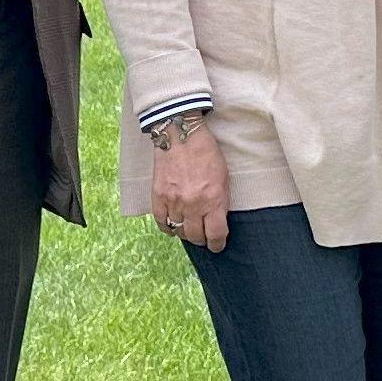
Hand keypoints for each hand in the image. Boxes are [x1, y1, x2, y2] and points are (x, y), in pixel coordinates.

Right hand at [148, 118, 231, 253]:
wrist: (180, 135)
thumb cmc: (206, 153)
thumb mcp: (223, 178)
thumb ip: (220, 201)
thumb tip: (216, 221)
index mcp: (214, 200)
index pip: (216, 234)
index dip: (217, 244)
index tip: (217, 245)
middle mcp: (194, 205)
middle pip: (196, 236)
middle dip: (202, 240)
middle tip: (203, 237)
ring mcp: (174, 202)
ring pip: (179, 231)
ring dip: (185, 232)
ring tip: (189, 228)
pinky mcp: (158, 197)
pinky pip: (162, 222)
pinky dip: (168, 227)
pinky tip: (173, 226)